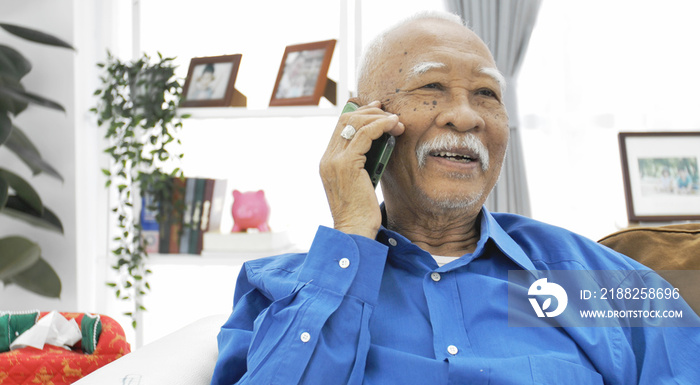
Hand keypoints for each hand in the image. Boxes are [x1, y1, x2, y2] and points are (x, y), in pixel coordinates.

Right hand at [320, 100, 404, 238]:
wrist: (354, 231)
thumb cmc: (361, 212)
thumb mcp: (360, 182)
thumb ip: (363, 163)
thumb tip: (379, 144)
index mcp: (328, 161)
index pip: (340, 126)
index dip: (359, 113)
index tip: (378, 110)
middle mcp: (328, 158)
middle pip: (345, 119)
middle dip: (370, 112)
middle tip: (390, 113)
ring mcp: (335, 160)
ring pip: (355, 122)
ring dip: (379, 118)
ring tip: (397, 122)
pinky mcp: (347, 164)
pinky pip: (365, 134)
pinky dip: (381, 125)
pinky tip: (394, 126)